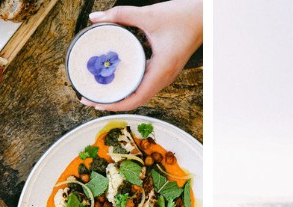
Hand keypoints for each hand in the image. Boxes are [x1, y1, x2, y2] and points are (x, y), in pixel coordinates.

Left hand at [82, 1, 201, 111]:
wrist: (203, 17)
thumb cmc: (180, 16)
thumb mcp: (148, 14)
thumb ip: (121, 15)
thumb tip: (95, 18)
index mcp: (161, 71)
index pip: (135, 99)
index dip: (114, 104)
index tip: (95, 102)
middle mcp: (163, 79)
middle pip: (135, 101)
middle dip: (112, 103)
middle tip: (89, 97)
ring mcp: (165, 76)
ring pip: (140, 95)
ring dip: (121, 96)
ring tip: (100, 91)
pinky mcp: (165, 70)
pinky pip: (145, 85)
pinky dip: (130, 86)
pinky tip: (118, 80)